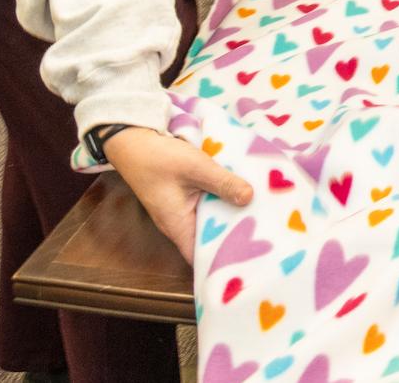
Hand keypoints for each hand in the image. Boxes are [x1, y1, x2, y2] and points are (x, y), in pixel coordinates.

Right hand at [103, 127, 252, 263]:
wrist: (133, 140)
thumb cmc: (159, 158)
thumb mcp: (196, 168)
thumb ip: (223, 183)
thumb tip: (250, 198)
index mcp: (177, 226)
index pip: (201, 257)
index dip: (224, 259)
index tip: (251, 256)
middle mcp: (179, 223)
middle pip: (210, 239)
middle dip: (235, 235)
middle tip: (266, 231)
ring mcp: (182, 209)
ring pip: (211, 220)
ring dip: (231, 214)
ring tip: (262, 213)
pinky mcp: (185, 196)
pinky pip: (208, 205)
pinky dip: (223, 201)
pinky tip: (245, 193)